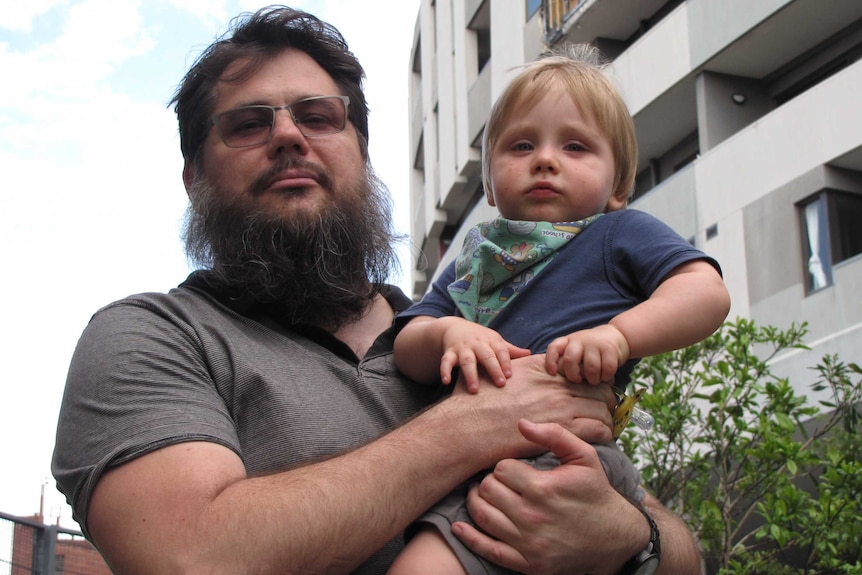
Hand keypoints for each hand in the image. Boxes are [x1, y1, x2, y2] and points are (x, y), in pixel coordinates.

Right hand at [439, 318, 530, 391]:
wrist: (454, 326)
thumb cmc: (480, 338)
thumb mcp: (494, 340)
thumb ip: (510, 350)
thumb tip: (530, 354)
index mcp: (491, 341)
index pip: (500, 351)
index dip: (505, 362)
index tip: (509, 376)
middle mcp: (477, 344)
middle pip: (486, 356)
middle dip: (493, 369)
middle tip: (500, 384)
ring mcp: (462, 348)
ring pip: (467, 361)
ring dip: (471, 374)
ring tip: (474, 390)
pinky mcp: (449, 353)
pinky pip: (446, 362)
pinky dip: (445, 371)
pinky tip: (446, 382)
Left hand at [451, 420, 641, 574]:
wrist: (615, 536)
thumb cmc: (596, 493)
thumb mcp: (584, 457)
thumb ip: (554, 435)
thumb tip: (521, 423)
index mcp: (543, 488)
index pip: (501, 469)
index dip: (505, 466)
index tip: (514, 470)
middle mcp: (532, 516)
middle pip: (487, 490)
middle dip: (490, 482)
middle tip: (498, 482)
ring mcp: (528, 543)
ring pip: (482, 515)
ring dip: (477, 502)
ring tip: (483, 496)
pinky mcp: (527, 563)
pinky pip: (488, 550)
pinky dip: (469, 537)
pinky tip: (460, 527)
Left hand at [545, 325, 629, 384]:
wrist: (615, 336)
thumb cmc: (591, 349)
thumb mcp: (576, 350)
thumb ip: (567, 360)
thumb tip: (557, 379)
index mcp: (568, 341)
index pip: (553, 348)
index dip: (550, 361)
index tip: (553, 373)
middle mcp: (579, 340)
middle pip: (570, 360)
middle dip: (574, 376)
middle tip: (579, 380)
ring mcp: (595, 343)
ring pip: (590, 368)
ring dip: (593, 379)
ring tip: (595, 379)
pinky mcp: (610, 348)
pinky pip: (607, 368)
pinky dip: (606, 376)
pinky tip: (606, 375)